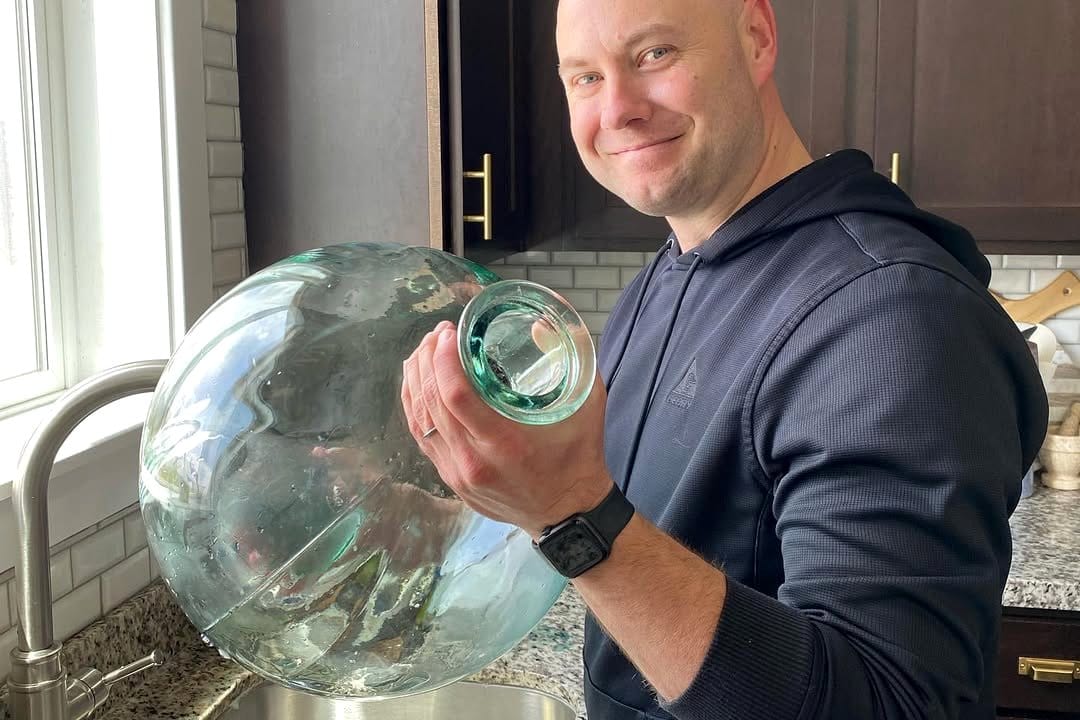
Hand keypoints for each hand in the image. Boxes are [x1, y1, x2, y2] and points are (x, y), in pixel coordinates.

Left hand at [400, 320, 613, 536]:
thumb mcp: (586, 402)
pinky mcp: (451, 478)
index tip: (448, 333)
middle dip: (429, 360)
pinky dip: (415, 405)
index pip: (457, 396)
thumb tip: (540, 323)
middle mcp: (474, 461)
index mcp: (505, 443)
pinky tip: (418, 382)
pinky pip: (422, 436)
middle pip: (433, 403)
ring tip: (425, 351)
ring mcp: (458, 473)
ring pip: (421, 419)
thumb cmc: (578, 456)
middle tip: (437, 334)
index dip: (444, 359)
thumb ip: (570, 357)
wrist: (569, 513)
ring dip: (417, 379)